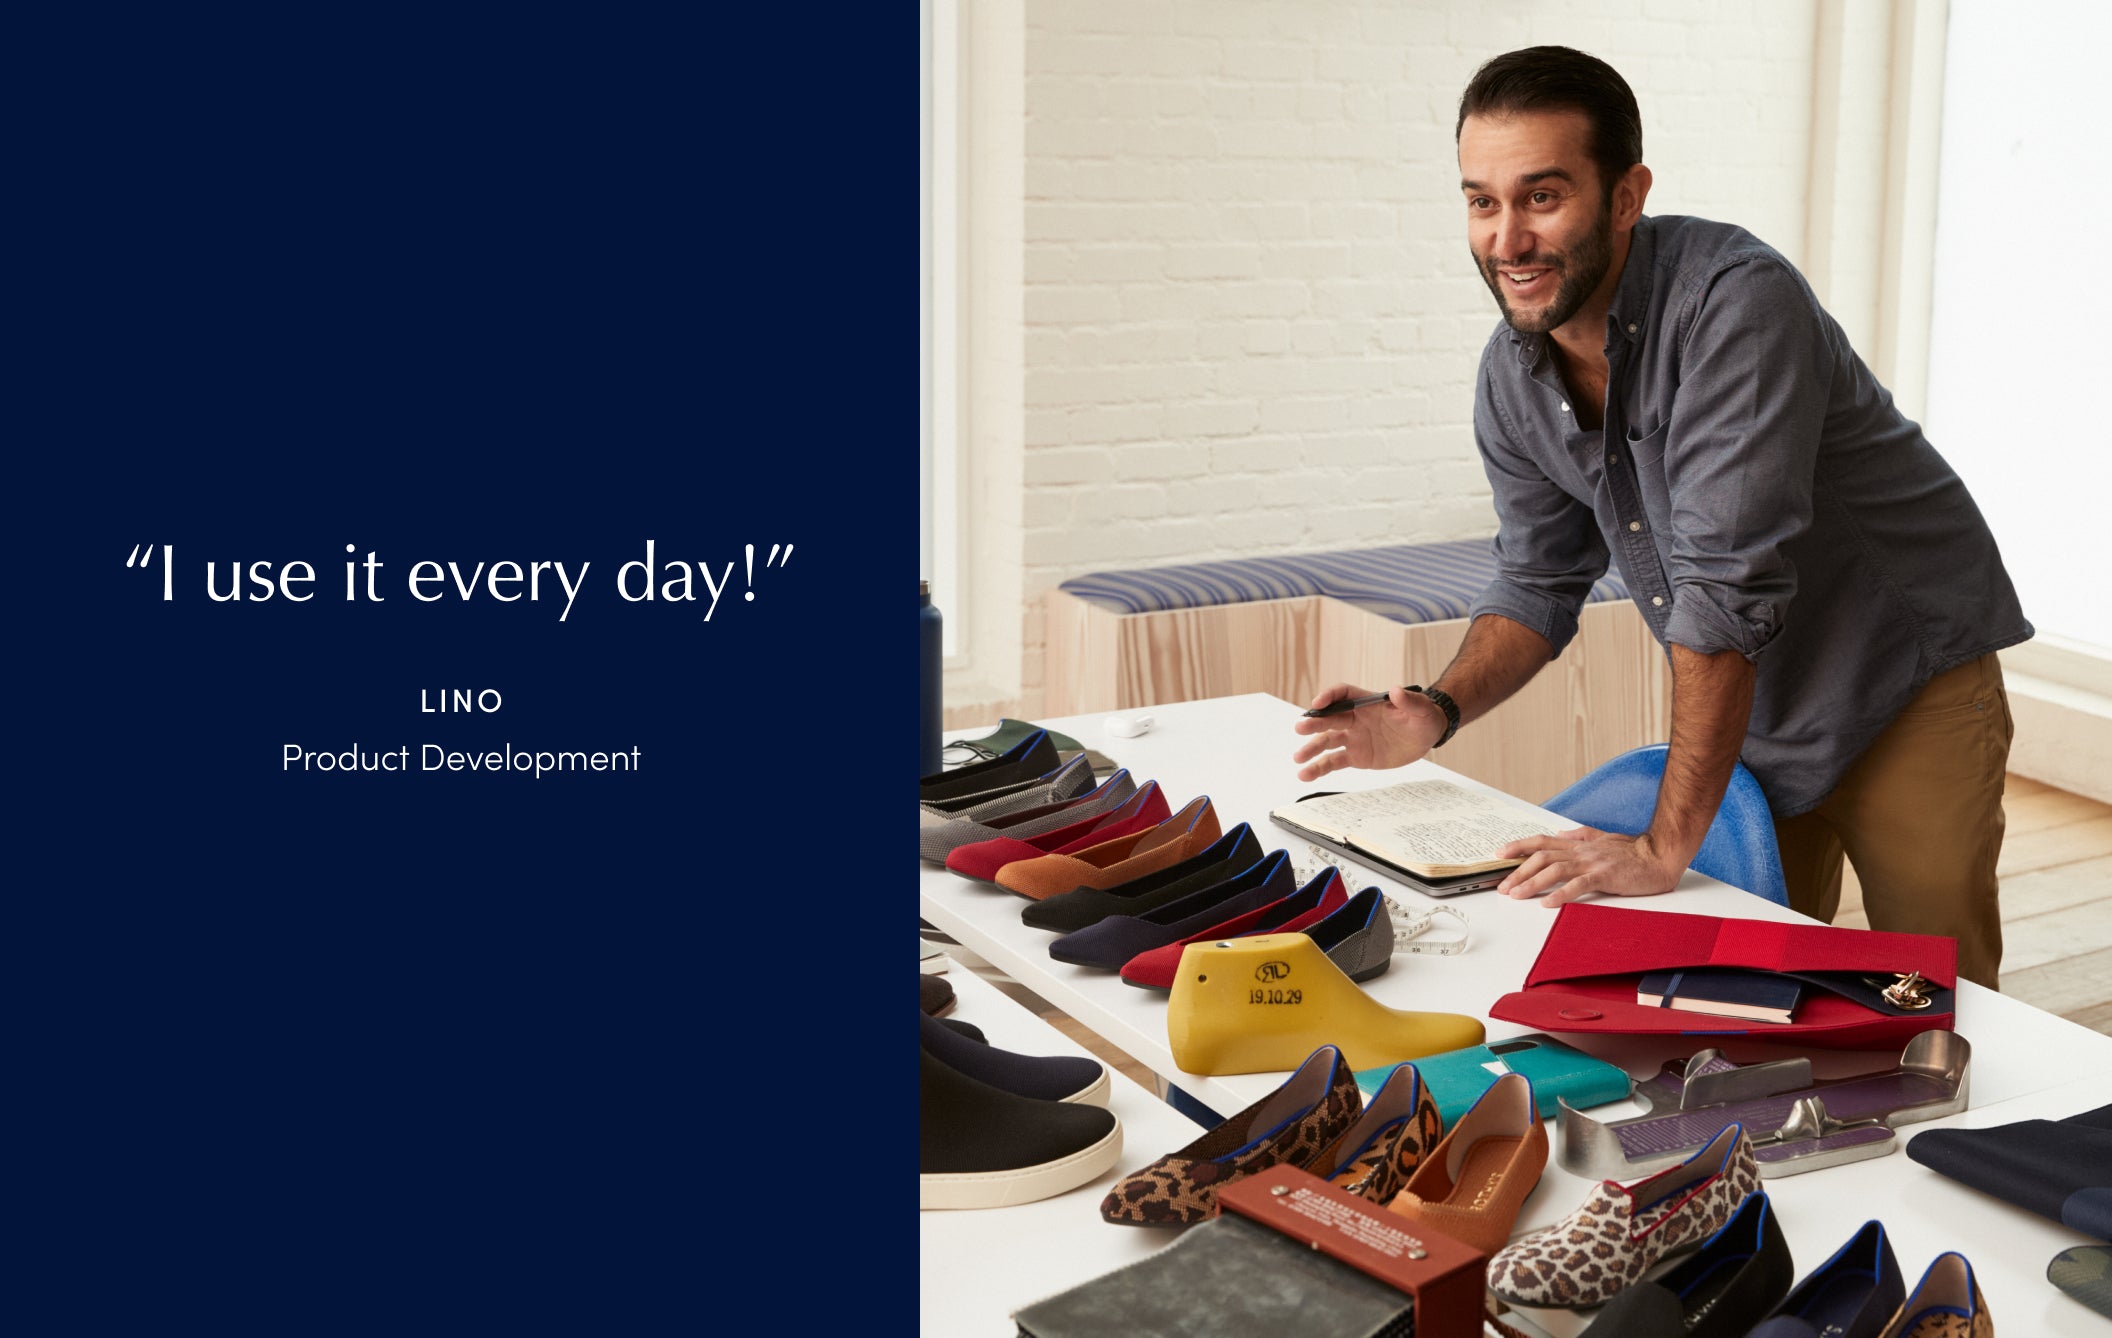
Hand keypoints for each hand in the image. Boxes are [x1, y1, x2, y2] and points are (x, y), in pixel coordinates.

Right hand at [1290, 684, 1445, 781]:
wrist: (1425, 738)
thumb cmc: (1423, 718)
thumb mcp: (1422, 709)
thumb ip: (1409, 701)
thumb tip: (1396, 691)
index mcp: (1366, 703)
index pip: (1342, 694)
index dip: (1329, 696)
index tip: (1318, 704)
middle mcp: (1355, 718)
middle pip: (1330, 718)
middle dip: (1315, 722)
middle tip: (1301, 728)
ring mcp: (1353, 738)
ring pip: (1327, 742)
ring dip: (1311, 749)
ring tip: (1298, 759)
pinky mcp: (1355, 756)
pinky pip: (1334, 762)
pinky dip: (1319, 769)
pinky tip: (1305, 775)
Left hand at [1494, 827, 1684, 905]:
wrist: (1661, 855)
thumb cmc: (1635, 851)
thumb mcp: (1604, 838)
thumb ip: (1581, 835)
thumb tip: (1560, 834)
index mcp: (1579, 844)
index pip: (1542, 842)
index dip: (1518, 846)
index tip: (1500, 854)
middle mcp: (1581, 851)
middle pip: (1541, 857)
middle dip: (1518, 871)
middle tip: (1502, 886)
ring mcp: (1592, 862)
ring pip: (1554, 870)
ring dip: (1532, 883)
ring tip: (1516, 895)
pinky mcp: (1605, 876)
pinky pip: (1578, 885)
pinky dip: (1560, 894)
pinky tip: (1547, 903)